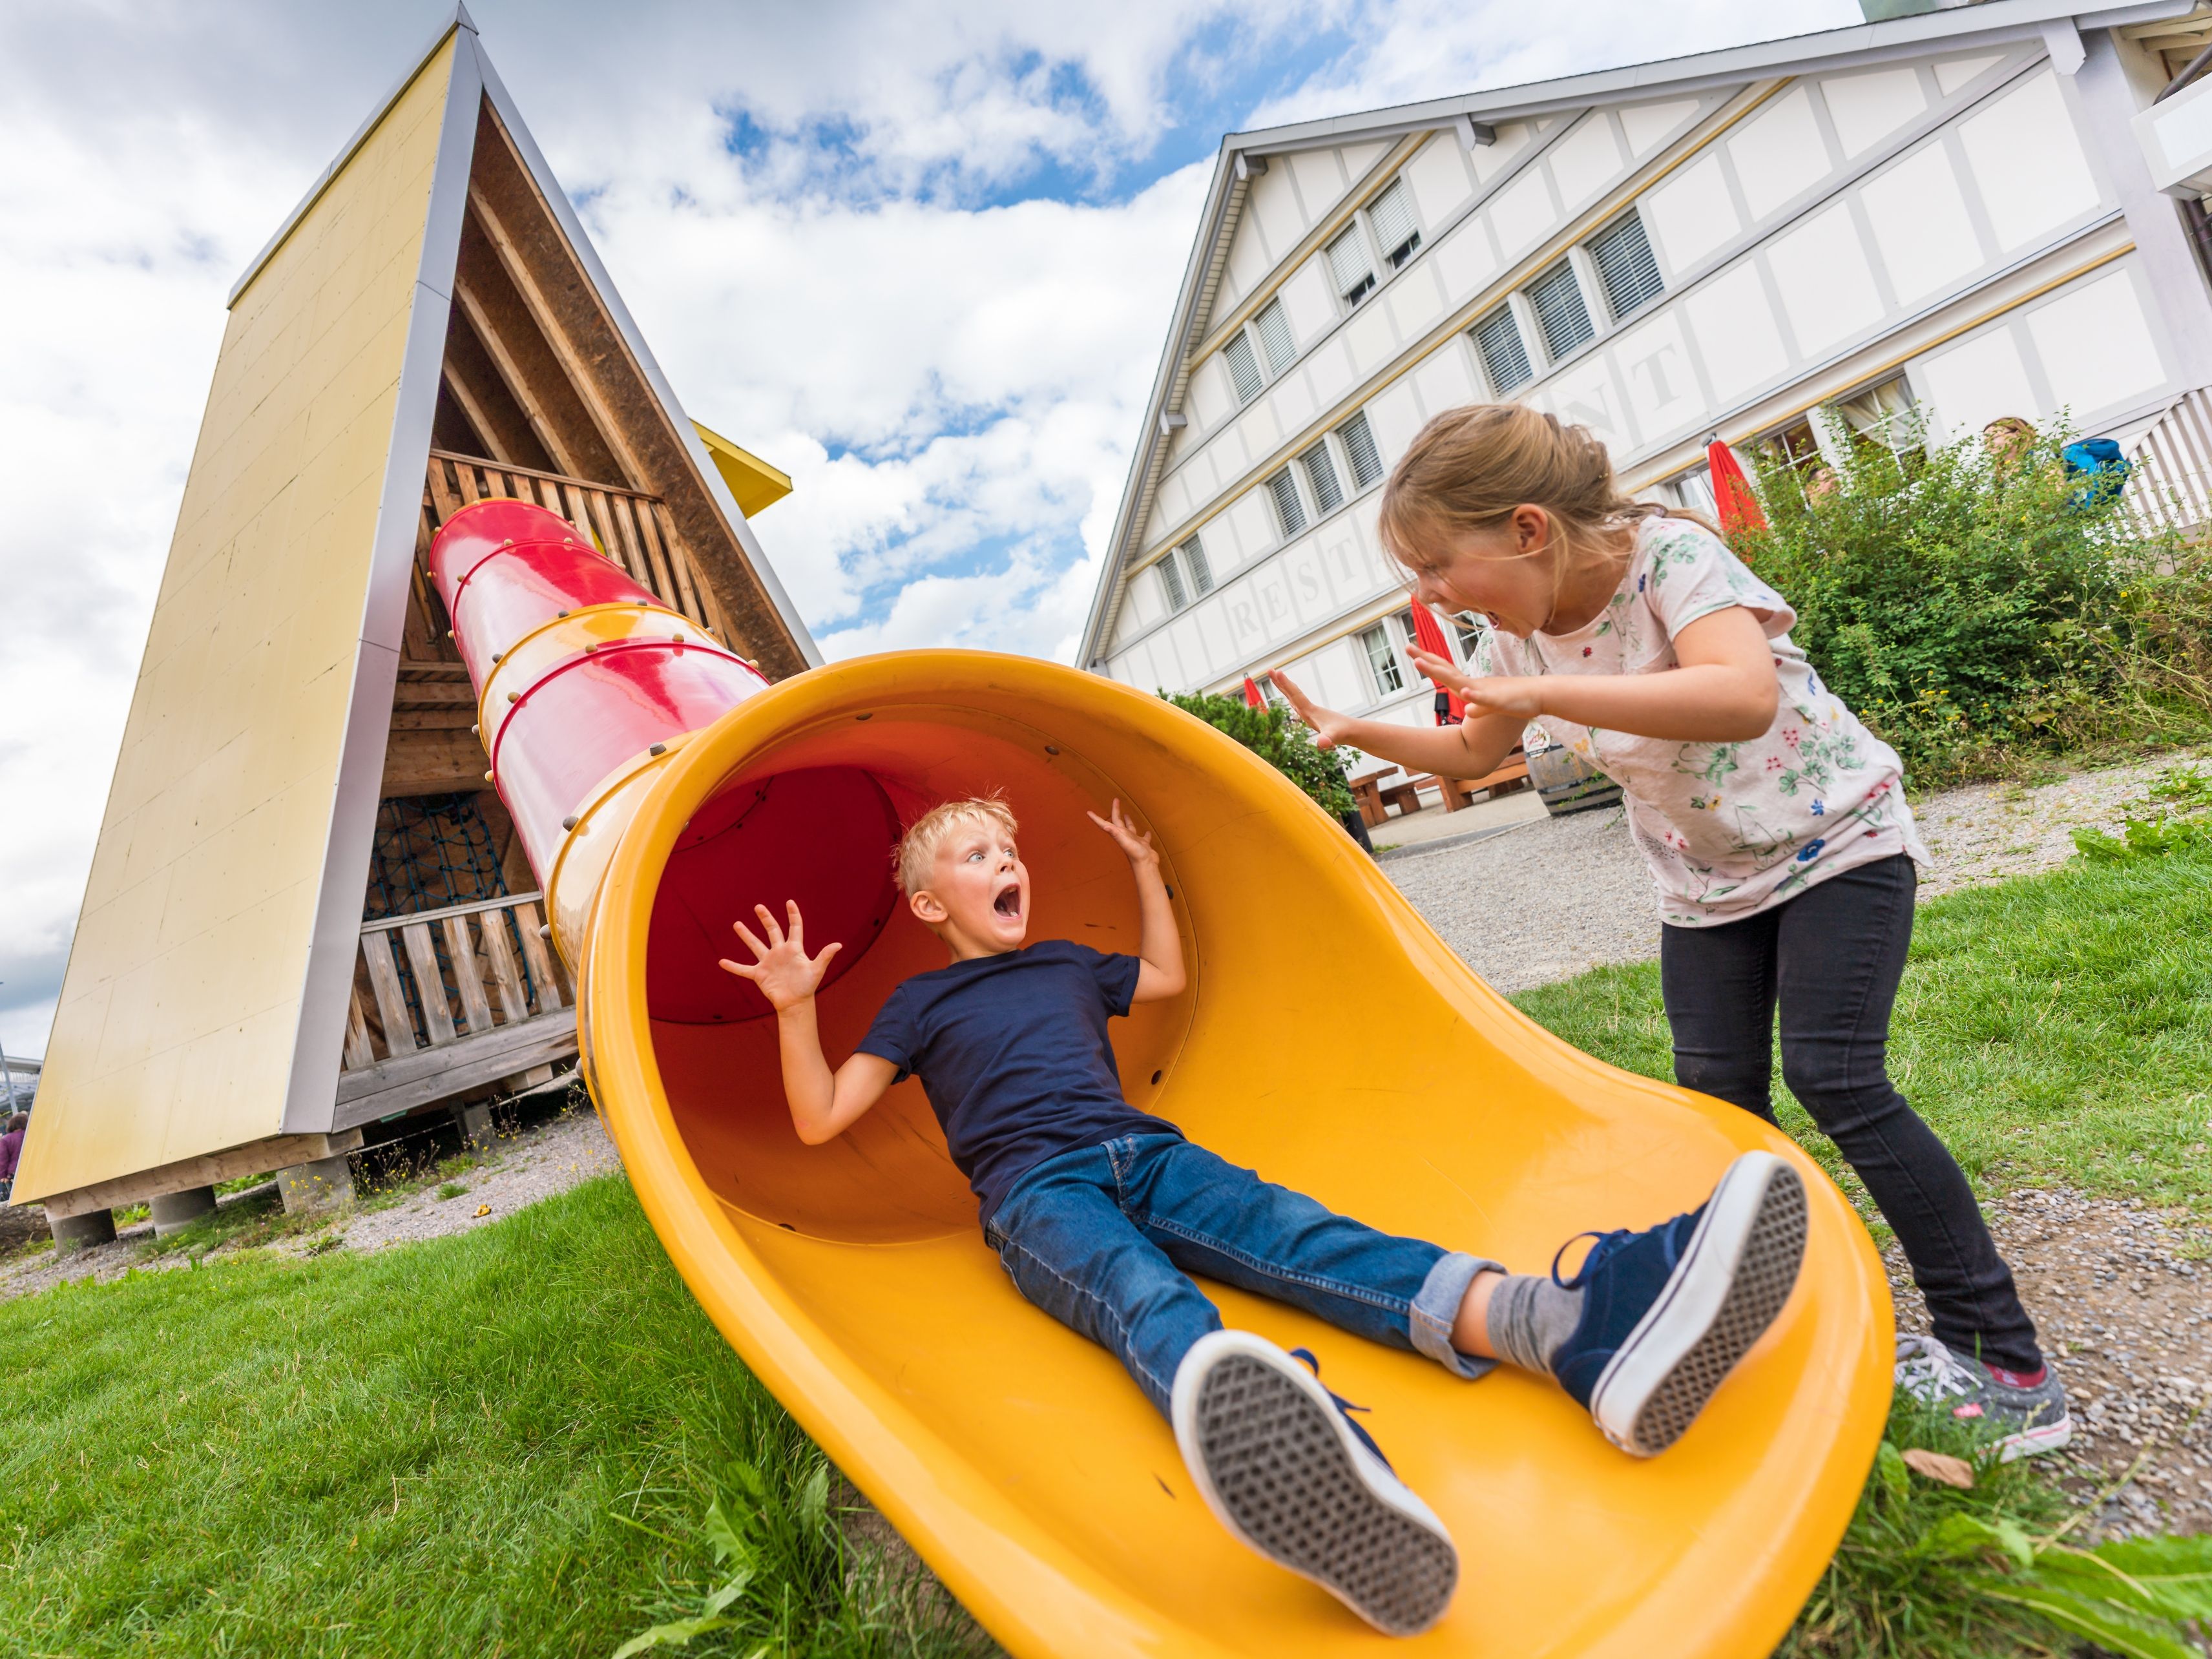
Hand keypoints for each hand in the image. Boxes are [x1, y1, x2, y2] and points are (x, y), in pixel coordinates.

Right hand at [719, 901, 841, 1011]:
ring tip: (737, 924)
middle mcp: (780, 952)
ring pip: (755, 945)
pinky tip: (722, 962)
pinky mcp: (759, 974)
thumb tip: (838, 945)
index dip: (793, 915)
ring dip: (746, 935)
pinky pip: (744, 969)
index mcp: (794, 949)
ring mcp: (768, 962)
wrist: (796, 1003)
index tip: (790, 902)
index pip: (794, 927)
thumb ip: (825, 956)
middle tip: (759, 907)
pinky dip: (733, 966)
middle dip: (766, 918)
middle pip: (772, 931)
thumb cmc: (807, 986)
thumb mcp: (817, 970)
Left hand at [1086, 799, 1158, 869]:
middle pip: (1118, 821)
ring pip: (1129, 828)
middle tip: (1116, 800)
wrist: (1146, 865)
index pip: (1105, 824)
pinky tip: (1147, 831)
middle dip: (1116, 810)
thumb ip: (1116, 834)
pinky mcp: (1143, 844)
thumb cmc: (1135, 854)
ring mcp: (1134, 840)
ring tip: (1127, 814)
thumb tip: (1105, 826)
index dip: (1096, 819)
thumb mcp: (1125, 842)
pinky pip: (1144, 836)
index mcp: (1119, 834)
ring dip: (1127, 821)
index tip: (1088, 812)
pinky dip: (1145, 833)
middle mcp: (1125, 836)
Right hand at [1270, 670, 1357, 749]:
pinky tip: (1290, 699)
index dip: (1285, 685)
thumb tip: (1322, 743)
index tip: (1276, 672)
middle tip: (1269, 670)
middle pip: (1292, 692)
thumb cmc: (1343, 733)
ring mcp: (1310, 711)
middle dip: (1281, 682)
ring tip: (1276, 677)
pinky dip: (1291, 698)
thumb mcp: (1333, 737)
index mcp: (1310, 710)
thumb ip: (1327, 740)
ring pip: (1294, 696)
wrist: (1353, 731)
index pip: (1295, 695)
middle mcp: (1309, 708)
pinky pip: (1298, 703)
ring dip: (1285, 687)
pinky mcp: (1313, 716)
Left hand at [1405, 647, 1545, 716]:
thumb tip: (1468, 708)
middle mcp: (1475, 685)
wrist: (1541, 696)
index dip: (1428, 662)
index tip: (1412, 651)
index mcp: (1471, 685)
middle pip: (1446, 671)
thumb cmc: (1517, 699)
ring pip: (1459, 682)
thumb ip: (1479, 706)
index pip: (1445, 671)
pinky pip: (1485, 699)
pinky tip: (1465, 693)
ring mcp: (1485, 692)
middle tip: (1407, 647)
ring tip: (1421, 663)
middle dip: (1426, 660)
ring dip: (1440, 673)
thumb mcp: (1494, 705)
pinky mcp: (1500, 701)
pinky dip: (1474, 696)